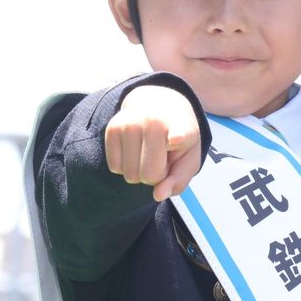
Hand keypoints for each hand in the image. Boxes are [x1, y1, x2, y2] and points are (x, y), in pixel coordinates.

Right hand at [105, 86, 201, 200]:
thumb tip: (158, 195)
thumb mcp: (188, 159)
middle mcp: (155, 122)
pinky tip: (135, 149)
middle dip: (155, 176)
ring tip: (149, 152)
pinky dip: (125, 166)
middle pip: (148, 176)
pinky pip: (115, 168)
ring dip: (139, 172)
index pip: (180, 133)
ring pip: (129, 175)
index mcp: (183, 128)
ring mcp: (131, 123)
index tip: (175, 139)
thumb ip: (178, 181)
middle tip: (161, 158)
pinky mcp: (113, 128)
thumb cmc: (177, 139)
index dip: (178, 137)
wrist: (157, 105)